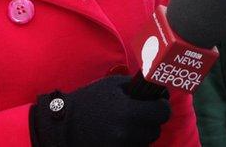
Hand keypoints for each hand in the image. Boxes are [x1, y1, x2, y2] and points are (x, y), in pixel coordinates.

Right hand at [31, 75, 170, 146]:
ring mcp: (121, 146)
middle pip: (156, 130)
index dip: (162, 106)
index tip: (157, 102)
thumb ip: (136, 86)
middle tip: (142, 113)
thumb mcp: (112, 85)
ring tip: (129, 124)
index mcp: (128, 111)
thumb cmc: (88, 100)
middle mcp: (127, 132)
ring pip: (146, 141)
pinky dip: (132, 142)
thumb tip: (155, 89)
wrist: (63, 125)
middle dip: (152, 120)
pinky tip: (122, 134)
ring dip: (143, 133)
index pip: (162, 113)